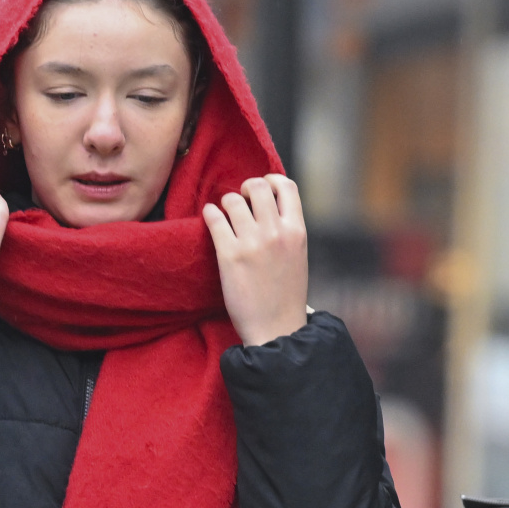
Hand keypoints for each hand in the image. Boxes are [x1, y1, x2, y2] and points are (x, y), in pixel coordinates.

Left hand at [203, 174, 308, 345]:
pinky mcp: (229, 255)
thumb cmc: (285, 294)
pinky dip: (210, 213)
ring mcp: (253, 242)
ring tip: (224, 214)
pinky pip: (214, 219)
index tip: (261, 186)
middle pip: (258, 187)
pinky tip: (210, 218)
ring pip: (233, 200)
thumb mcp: (298, 255)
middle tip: (239, 201)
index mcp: (297, 231)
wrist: (276, 327)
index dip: (270, 179)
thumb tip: (272, 208)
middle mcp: (277, 232)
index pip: (286, 186)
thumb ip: (288, 230)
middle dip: (245, 188)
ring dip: (225, 202)